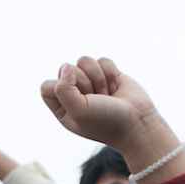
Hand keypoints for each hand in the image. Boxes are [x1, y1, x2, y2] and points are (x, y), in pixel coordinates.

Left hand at [39, 56, 174, 162]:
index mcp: (62, 107)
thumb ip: (63, 89)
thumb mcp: (78, 111)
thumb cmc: (106, 122)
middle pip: (65, 69)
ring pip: (84, 61)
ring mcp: (92, 82)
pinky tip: (116, 87)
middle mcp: (74, 93)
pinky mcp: (108, 74)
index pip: (47, 86)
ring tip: (107, 94)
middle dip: (83, 82)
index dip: (61, 88)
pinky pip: (102, 60)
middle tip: (97, 99)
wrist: (137, 123)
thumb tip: (66, 66)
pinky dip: (111, 73)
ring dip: (98, 77)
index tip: (77, 99)